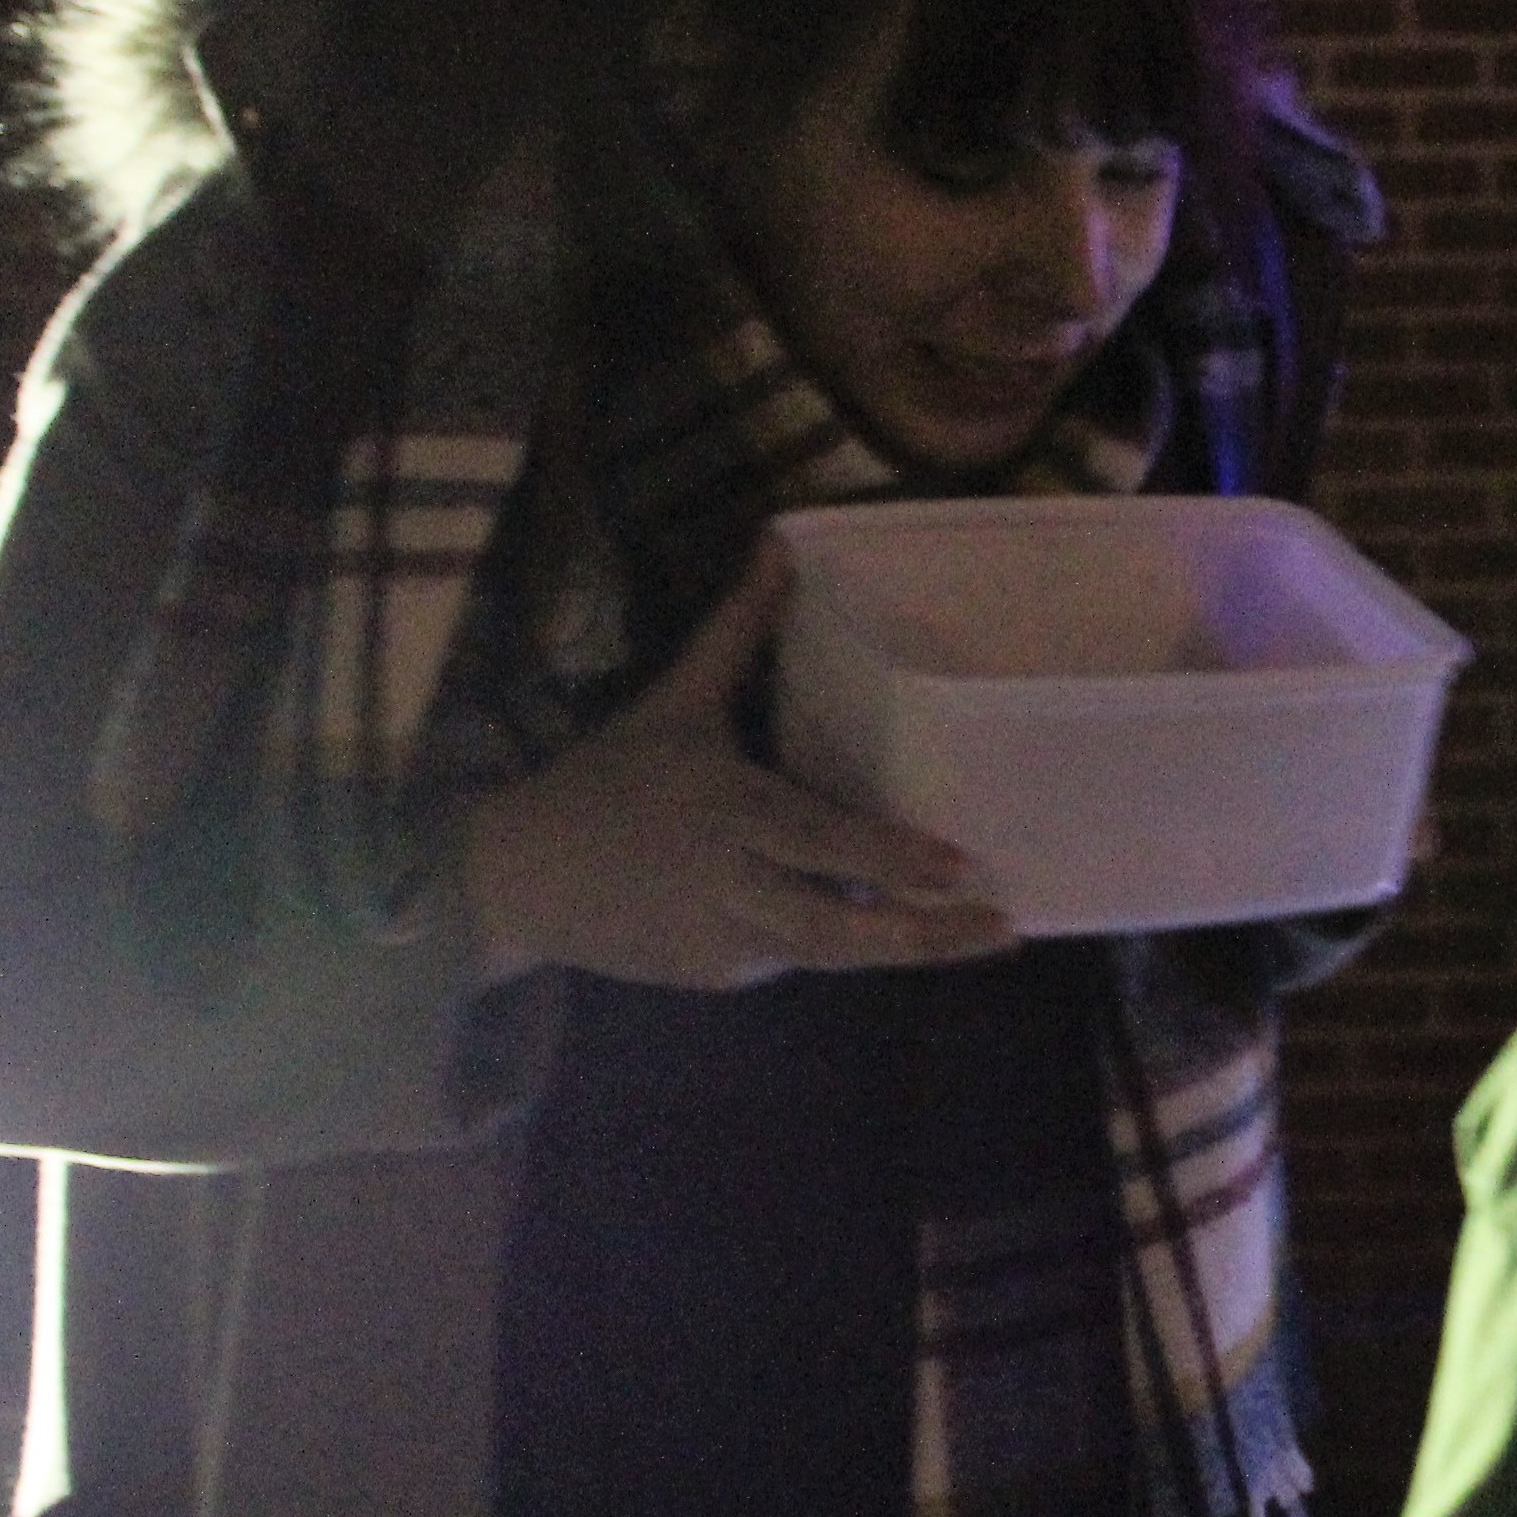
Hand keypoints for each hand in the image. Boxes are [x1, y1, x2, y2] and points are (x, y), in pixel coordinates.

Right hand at [459, 539, 1017, 990]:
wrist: (514, 878)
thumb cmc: (607, 779)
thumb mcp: (674, 701)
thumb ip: (738, 629)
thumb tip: (780, 540)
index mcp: (722, 806)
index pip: (818, 838)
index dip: (888, 857)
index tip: (958, 863)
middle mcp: (727, 879)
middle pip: (836, 921)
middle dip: (922, 932)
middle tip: (1002, 923)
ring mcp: (721, 940)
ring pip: (825, 953)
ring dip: (903, 950)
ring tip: (979, 938)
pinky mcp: (714, 976)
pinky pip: (791, 960)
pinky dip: (837, 945)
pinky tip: (892, 928)